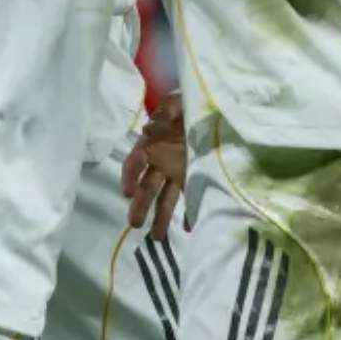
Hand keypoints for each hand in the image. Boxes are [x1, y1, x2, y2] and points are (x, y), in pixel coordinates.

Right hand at [121, 91, 187, 240]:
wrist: (212, 108)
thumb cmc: (189, 104)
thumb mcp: (177, 101)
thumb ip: (167, 112)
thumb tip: (150, 128)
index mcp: (151, 144)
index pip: (134, 162)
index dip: (129, 177)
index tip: (128, 192)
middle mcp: (160, 162)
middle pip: (147, 187)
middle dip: (140, 205)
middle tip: (135, 224)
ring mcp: (176, 172)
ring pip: (164, 197)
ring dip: (160, 216)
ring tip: (157, 237)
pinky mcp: (193, 177)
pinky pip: (189, 196)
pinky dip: (188, 213)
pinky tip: (188, 228)